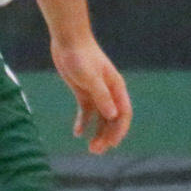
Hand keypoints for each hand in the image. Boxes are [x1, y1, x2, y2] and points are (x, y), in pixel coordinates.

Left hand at [51, 37, 131, 152]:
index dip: (119, 130)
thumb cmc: (80, 56)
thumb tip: (113, 115)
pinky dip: (84, 122)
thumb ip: (101, 95)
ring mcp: (96, 92)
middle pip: (112, 118)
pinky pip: (87, 111)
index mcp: (116, 88)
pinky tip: (78, 133)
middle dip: (107, 135)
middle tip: (96, 150)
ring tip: (90, 147)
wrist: (68, 39)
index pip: (123, 113)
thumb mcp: (90, 77)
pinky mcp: (83, 90)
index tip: (111, 144)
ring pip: (101, 117)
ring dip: (98, 132)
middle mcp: (109, 91)